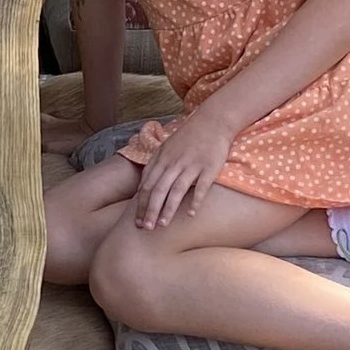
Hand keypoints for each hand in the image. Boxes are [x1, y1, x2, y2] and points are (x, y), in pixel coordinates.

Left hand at [132, 110, 231, 230]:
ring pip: (176, 190)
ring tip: (162, 225)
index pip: (147, 185)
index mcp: (162, 159)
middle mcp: (174, 163)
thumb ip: (154, 166)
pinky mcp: (209, 168)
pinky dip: (195, 200)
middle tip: (146, 228)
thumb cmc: (188, 137)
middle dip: (150, 210)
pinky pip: (201, 186)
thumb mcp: (166, 148)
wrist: (212, 121)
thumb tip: (142, 188)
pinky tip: (190, 214)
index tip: (136, 221)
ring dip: (168, 209)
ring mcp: (192, 165)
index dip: (140, 204)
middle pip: (158, 190)